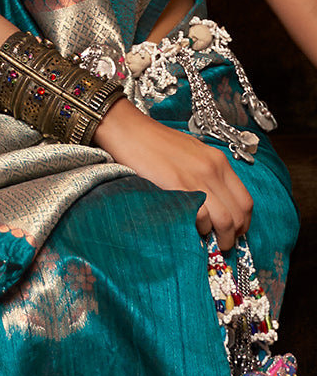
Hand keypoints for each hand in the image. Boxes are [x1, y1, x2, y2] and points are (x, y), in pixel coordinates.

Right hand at [94, 98, 251, 252]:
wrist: (129, 130)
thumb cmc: (155, 142)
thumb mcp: (191, 153)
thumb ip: (206, 174)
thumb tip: (214, 203)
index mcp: (218, 161)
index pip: (245, 201)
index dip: (243, 222)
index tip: (234, 232)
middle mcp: (213, 170)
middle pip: (238, 214)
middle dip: (234, 235)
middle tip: (224, 244)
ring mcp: (196, 178)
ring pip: (224, 220)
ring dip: (221, 238)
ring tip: (212, 245)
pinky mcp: (177, 186)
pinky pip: (201, 216)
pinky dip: (200, 229)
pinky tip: (192, 229)